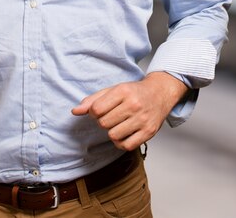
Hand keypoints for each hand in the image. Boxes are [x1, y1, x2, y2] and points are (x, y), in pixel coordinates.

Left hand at [71, 72, 187, 150]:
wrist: (160, 93)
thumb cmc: (134, 92)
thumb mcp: (113, 90)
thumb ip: (93, 100)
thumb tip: (75, 111)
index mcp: (123, 91)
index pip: (97, 109)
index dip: (93, 112)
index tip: (99, 110)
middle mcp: (134, 105)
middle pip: (104, 123)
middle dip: (103, 122)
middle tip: (110, 116)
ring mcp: (142, 119)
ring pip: (113, 136)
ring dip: (112, 132)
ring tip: (118, 124)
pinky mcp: (149, 132)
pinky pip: (126, 146)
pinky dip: (121, 143)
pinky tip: (124, 133)